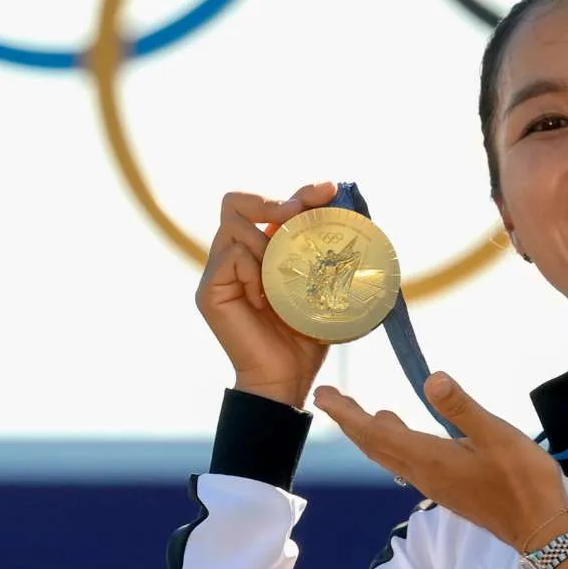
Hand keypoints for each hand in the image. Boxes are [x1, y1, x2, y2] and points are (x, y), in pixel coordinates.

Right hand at [196, 182, 340, 407]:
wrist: (287, 378)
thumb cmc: (307, 335)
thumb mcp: (323, 286)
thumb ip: (327, 255)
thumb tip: (357, 216)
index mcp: (261, 250)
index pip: (271, 205)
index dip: (300, 192)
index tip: (330, 189)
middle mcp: (235, 255)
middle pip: (236, 202)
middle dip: (269, 199)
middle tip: (296, 212)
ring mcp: (219, 272)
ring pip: (234, 226)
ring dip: (266, 242)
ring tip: (283, 274)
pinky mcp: (210, 291)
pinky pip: (231, 257)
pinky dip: (254, 270)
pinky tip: (267, 298)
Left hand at [311, 373, 567, 550]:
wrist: (539, 529)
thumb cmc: (522, 480)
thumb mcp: (497, 436)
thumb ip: (462, 408)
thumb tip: (430, 379)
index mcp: (430, 458)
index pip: (375, 434)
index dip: (347, 414)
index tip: (323, 395)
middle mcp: (424, 473)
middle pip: (376, 446)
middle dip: (350, 422)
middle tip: (330, 397)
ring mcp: (435, 484)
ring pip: (391, 456)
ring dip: (372, 434)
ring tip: (363, 413)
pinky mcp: (448, 489)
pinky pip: (407, 463)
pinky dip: (394, 444)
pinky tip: (405, 435)